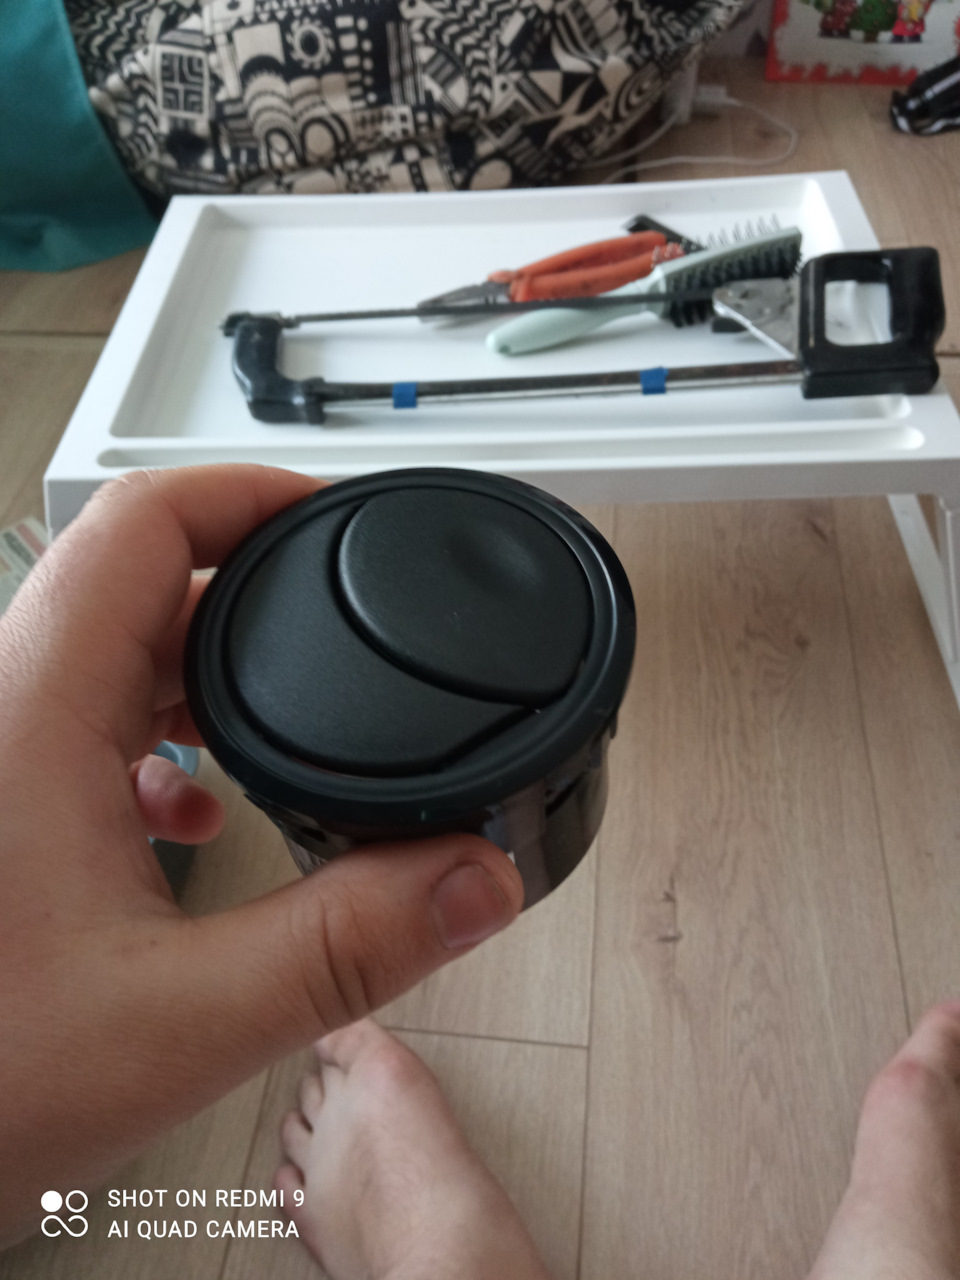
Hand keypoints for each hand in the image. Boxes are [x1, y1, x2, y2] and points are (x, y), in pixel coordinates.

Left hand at [0, 466, 522, 1246]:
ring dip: (200, 665)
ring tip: (282, 717)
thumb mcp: (177, 1021)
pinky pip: (76, 713)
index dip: (245, 494)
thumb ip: (344, 946)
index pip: (138, 525)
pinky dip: (152, 731)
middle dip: (250, 590)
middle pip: (134, 578)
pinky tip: (192, 808)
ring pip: (104, 647)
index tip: (330, 514)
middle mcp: (1, 709)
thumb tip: (474, 879)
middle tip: (339, 621)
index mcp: (31, 715)